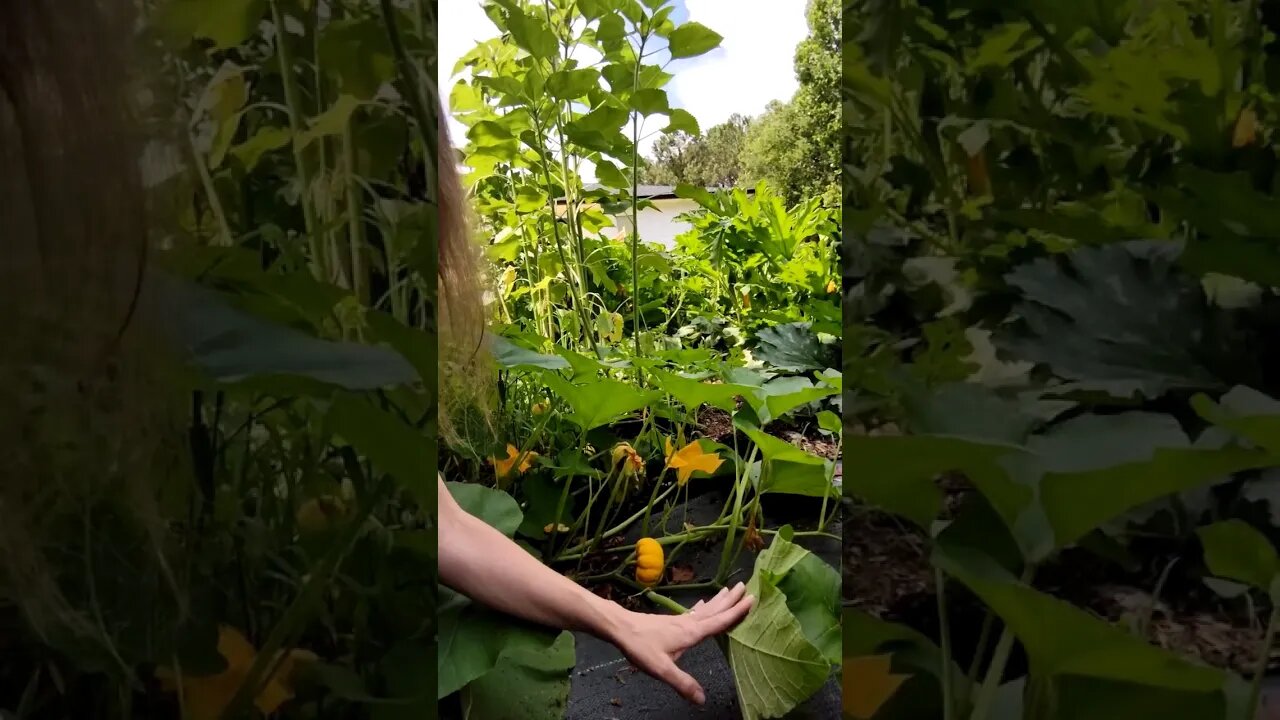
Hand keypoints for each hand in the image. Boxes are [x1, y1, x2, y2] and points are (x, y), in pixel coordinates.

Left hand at [606, 582, 754, 704]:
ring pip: (705, 609)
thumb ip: (683, 683)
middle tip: (746, 586)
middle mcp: (689, 623)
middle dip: (731, 599)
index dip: (736, 612)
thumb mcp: (662, 669)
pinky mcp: (671, 621)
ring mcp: (680, 620)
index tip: (752, 599)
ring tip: (730, 590)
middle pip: (715, 609)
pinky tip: (701, 604)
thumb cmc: (641, 646)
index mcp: (691, 633)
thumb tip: (703, 699)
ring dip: (719, 600)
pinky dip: (702, 606)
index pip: (719, 621)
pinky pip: (693, 612)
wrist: (621, 628)